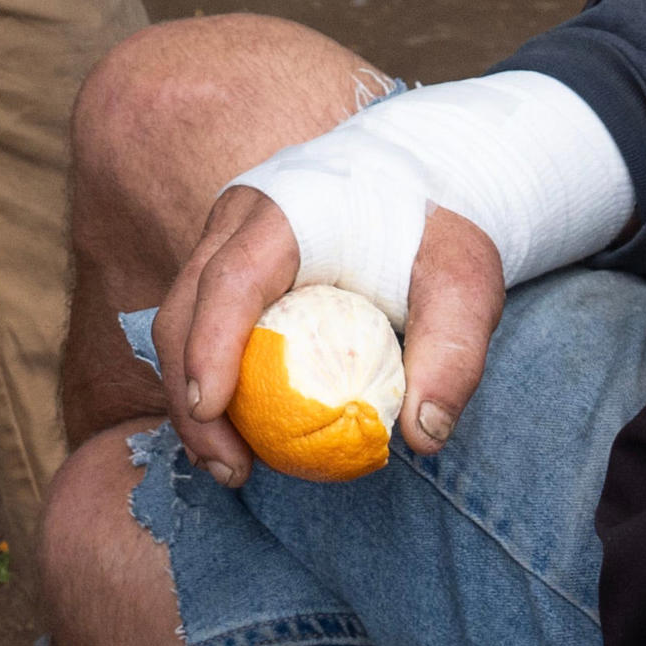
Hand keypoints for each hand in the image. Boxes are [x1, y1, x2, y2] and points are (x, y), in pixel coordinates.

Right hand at [152, 185, 505, 487]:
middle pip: (185, 307)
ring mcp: (227, 243)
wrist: (424, 176)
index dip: (210, 344)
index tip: (210, 410)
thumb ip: (452, 353)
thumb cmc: (440, 229)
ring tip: (232, 467)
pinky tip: (238, 437)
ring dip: (191, 398)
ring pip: (180, 321)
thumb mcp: (465, 283)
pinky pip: (199, 326)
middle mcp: (240, 221)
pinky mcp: (231, 269)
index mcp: (287, 211)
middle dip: (190, 394)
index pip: (232, 278)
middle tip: (232, 469)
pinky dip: (208, 383)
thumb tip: (423, 437)